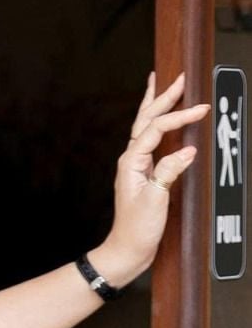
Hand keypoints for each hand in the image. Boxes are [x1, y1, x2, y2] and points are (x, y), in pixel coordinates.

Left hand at [99, 68, 210, 281]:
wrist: (126, 250)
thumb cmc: (137, 229)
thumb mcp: (155, 200)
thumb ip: (169, 173)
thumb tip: (187, 150)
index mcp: (131, 162)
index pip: (156, 129)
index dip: (179, 117)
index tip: (202, 111)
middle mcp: (131, 159)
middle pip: (146, 120)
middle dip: (163, 97)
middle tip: (180, 78)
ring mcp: (136, 165)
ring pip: (145, 126)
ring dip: (155, 104)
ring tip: (162, 83)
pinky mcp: (143, 172)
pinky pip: (150, 140)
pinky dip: (156, 123)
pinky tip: (159, 118)